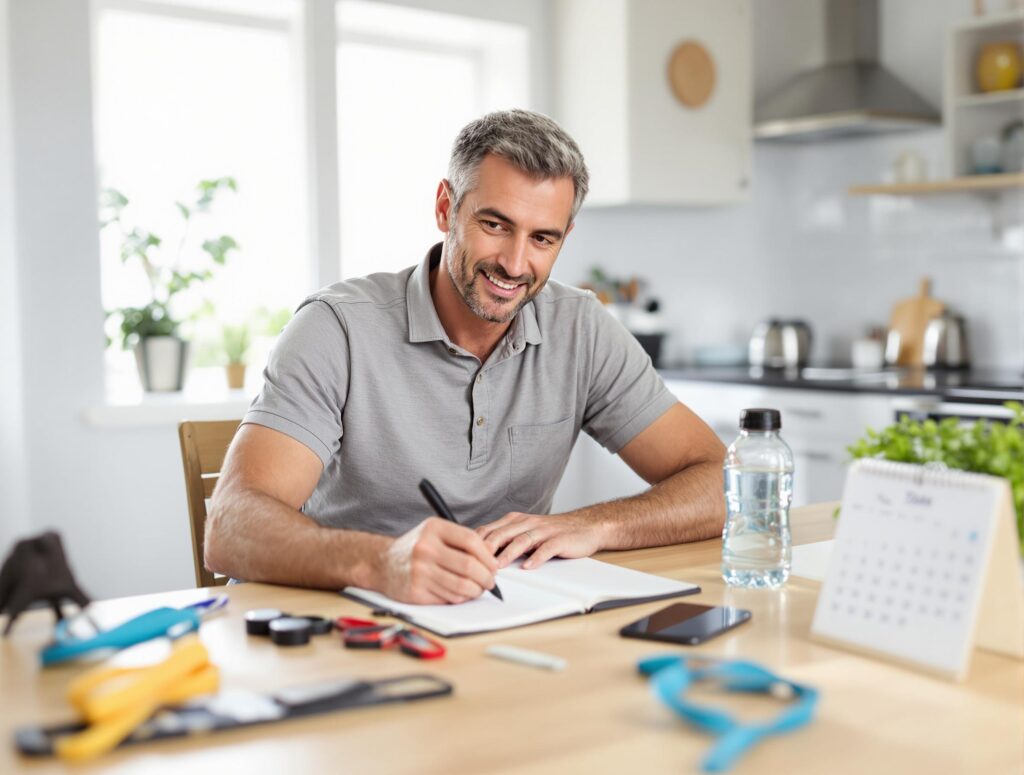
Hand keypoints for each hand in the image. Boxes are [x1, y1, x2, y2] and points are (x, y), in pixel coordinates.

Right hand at [377, 517, 497, 604]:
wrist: (381, 563)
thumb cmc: (415, 548)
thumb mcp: (434, 533)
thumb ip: (460, 541)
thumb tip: (491, 558)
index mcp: (433, 529)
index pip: (470, 541)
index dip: (488, 556)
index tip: (494, 565)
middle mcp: (425, 549)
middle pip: (469, 566)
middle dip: (486, 577)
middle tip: (490, 581)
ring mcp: (419, 571)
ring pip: (462, 586)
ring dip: (476, 591)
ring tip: (477, 588)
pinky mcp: (416, 592)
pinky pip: (449, 598)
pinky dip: (460, 598)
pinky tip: (460, 593)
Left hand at [476, 512, 604, 569]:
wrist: (585, 526)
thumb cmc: (551, 533)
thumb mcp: (524, 532)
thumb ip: (504, 541)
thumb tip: (477, 556)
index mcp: (515, 521)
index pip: (489, 530)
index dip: (475, 544)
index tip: (463, 558)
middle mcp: (527, 523)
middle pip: (502, 533)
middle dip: (487, 549)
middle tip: (475, 564)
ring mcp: (544, 530)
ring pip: (522, 539)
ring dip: (508, 553)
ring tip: (498, 566)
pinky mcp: (560, 539)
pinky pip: (546, 548)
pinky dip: (537, 557)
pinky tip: (529, 566)